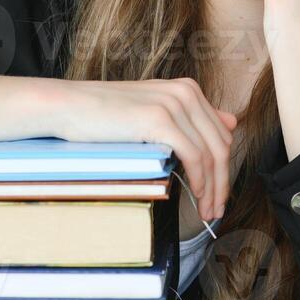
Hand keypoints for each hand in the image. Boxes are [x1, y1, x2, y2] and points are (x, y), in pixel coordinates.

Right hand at [50, 78, 235, 219]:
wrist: (68, 106)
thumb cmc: (105, 115)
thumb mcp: (154, 112)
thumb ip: (189, 118)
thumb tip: (231, 122)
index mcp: (188, 89)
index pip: (221, 134)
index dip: (224, 167)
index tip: (218, 193)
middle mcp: (186, 92)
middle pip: (220, 145)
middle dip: (223, 182)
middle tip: (217, 210)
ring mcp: (174, 104)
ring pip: (210, 154)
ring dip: (213, 187)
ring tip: (207, 210)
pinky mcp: (160, 119)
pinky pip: (193, 155)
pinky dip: (200, 179)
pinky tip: (197, 194)